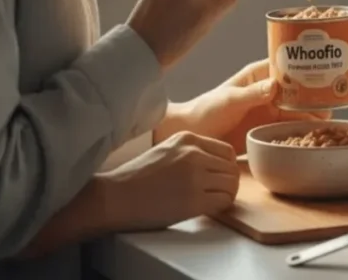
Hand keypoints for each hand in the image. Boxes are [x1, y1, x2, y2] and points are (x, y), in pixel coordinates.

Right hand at [99, 131, 239, 231]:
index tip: (219, 177)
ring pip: (231, 184)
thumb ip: (191, 152)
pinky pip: (224, 201)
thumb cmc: (136, 177)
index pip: (227, 151)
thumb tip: (215, 165)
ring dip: (227, 194)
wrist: (115, 197)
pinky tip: (210, 209)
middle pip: (232, 168)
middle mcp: (195, 154)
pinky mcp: (194, 200)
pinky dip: (222, 206)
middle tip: (219, 193)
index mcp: (188, 138)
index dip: (227, 167)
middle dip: (229, 182)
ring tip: (214, 201)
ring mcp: (195, 176)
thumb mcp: (167, 150)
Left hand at [156, 59, 330, 154]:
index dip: (306, 69)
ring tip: (330, 120)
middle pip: (297, 91)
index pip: (287, 68)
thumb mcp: (230, 100)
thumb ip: (253, 94)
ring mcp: (268, 112)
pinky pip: (288, 129)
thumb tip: (276, 85)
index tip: (324, 73)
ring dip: (311, 115)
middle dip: (314, 95)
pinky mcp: (266, 130)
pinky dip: (302, 131)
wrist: (192, 135)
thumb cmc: (206, 110)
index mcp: (259, 76)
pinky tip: (315, 135)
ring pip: (296, 111)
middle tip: (333, 101)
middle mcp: (267, 92)